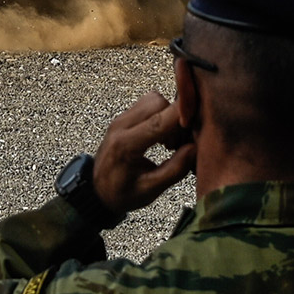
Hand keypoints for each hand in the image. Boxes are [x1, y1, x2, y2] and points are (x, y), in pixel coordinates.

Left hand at [90, 91, 195, 217]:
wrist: (96, 190)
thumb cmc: (122, 194)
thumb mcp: (150, 190)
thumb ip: (174, 169)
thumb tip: (195, 147)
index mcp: (126, 145)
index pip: (159, 121)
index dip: (182, 118)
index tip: (196, 127)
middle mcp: (121, 126)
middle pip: (158, 103)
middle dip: (176, 118)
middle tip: (178, 143)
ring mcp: (121, 119)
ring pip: (154, 99)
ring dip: (168, 115)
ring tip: (168, 141)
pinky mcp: (124, 117)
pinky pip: (147, 104)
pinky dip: (161, 114)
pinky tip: (161, 136)